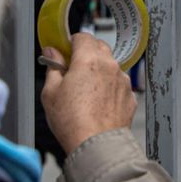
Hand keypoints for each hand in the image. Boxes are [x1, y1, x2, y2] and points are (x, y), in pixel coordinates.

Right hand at [40, 34, 135, 153]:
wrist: (96, 145)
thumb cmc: (72, 120)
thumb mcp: (51, 92)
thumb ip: (53, 66)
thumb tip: (52, 52)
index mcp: (89, 59)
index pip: (82, 36)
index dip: (71, 43)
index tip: (64, 53)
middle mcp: (110, 66)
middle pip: (99, 48)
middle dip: (86, 54)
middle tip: (73, 70)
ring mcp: (123, 81)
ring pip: (110, 66)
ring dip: (99, 71)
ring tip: (85, 92)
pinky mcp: (130, 96)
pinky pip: (118, 85)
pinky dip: (109, 88)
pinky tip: (98, 104)